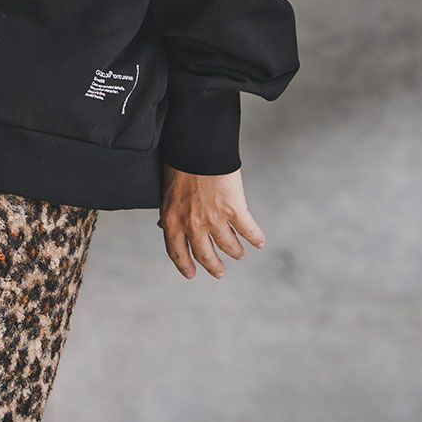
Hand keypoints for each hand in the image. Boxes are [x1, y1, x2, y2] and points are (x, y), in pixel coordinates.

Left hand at [157, 165, 265, 279]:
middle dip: (213, 266)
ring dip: (235, 252)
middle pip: (204, 254)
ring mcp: (214, 219)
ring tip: (239, 254)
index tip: (191, 274)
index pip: (177, 252)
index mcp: (171, 221)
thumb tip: (162, 226)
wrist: (197, 147)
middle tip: (220, 272)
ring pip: (228, 246)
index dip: (185, 265)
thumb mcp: (165, 194)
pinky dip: (255, 238)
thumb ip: (168, 213)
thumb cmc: (179, 165)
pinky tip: (259, 242)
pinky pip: (247, 230)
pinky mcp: (234, 209)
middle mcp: (192, 225)